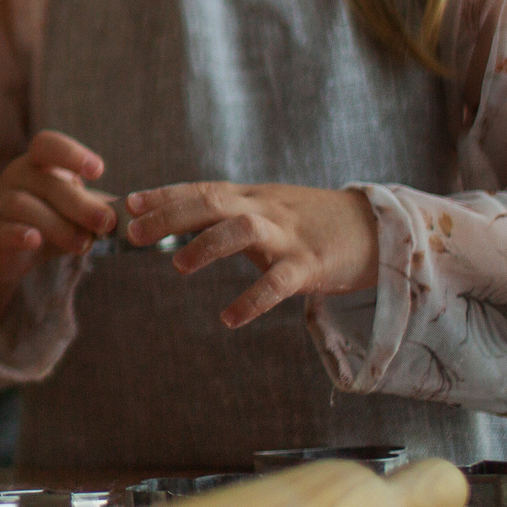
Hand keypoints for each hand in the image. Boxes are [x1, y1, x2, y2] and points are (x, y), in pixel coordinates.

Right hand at [0, 130, 118, 322]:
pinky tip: (35, 241)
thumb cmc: (47, 221)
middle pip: (46, 182)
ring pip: (24, 206)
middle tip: (105, 224)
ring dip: (58, 226)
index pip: (48, 144)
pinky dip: (19, 234)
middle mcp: (15, 176)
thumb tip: (136, 213)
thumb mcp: (74, 211)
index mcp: (38, 164)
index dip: (72, 153)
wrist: (6, 250)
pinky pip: (1, 229)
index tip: (99, 171)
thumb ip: (99, 209)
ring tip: (82, 245)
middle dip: (80, 204)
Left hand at [123, 182, 380, 326]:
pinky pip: (278, 282)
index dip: (163, 195)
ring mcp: (289, 236)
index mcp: (251, 197)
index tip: (127, 203)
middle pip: (211, 202)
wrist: (378, 227)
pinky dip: (252, 299)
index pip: (200, 189)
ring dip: (207, 245)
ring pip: (241, 229)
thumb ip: (230, 216)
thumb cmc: (313, 222)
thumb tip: (179, 225)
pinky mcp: (312, 265)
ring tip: (178, 266)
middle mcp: (265, 210)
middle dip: (170, 215)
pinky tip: (230, 318)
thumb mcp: (268, 211)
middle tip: (136, 233)